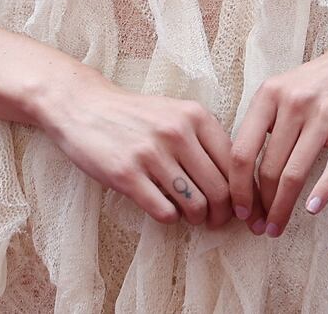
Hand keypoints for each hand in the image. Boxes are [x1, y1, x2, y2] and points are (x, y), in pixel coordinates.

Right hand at [40, 65, 236, 229]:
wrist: (85, 106)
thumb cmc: (135, 115)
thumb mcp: (174, 113)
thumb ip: (203, 139)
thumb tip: (235, 180)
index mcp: (194, 115)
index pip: (234, 163)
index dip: (242, 192)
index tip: (240, 207)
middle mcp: (176, 131)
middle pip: (219, 189)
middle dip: (223, 214)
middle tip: (216, 221)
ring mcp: (151, 153)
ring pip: (195, 204)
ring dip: (197, 219)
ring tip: (192, 217)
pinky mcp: (126, 174)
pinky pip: (164, 211)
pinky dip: (170, 218)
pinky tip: (165, 209)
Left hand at [228, 19, 327, 238]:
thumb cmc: (323, 80)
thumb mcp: (286, 89)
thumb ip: (266, 123)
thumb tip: (242, 172)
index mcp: (270, 93)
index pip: (242, 150)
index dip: (237, 187)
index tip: (238, 210)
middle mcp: (293, 102)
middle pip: (267, 167)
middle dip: (260, 205)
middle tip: (258, 229)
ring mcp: (324, 113)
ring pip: (295, 172)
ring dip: (283, 207)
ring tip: (276, 228)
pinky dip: (322, 191)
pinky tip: (312, 210)